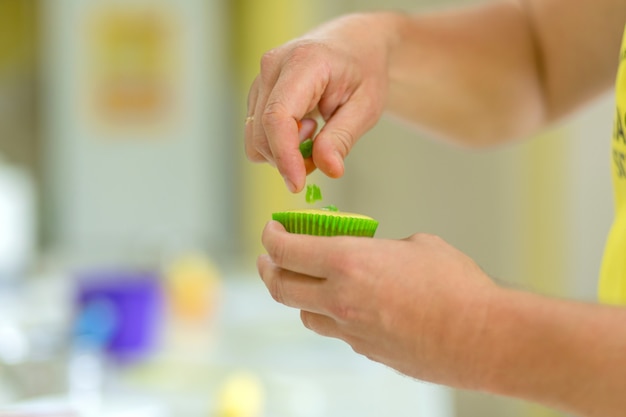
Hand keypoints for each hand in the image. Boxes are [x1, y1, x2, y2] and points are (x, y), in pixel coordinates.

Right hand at [244, 13, 399, 192]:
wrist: (355, 44)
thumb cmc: (364, 70)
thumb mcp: (366, 105)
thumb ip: (343, 137)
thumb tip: (328, 170)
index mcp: (303, 63)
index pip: (277, 116)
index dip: (284, 155)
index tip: (298, 184)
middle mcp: (272, 66)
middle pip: (261, 132)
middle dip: (288, 158)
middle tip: (324, 153)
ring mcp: (261, 78)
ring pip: (254, 136)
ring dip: (284, 151)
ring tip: (316, 133)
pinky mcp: (257, 92)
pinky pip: (257, 132)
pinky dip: (280, 143)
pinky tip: (304, 128)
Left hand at [257, 221, 496, 388]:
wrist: (482, 336)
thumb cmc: (456, 285)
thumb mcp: (417, 245)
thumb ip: (384, 248)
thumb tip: (378, 253)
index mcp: (348, 263)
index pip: (287, 251)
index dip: (271, 238)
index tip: (271, 230)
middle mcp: (339, 299)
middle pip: (281, 287)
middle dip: (268, 269)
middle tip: (269, 258)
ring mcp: (350, 331)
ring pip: (304, 314)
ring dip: (298, 296)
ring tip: (306, 282)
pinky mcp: (365, 351)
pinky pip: (334, 331)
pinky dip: (329, 315)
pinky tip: (345, 305)